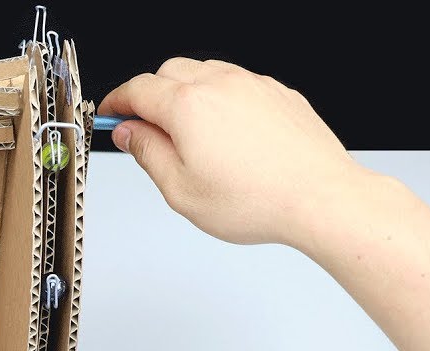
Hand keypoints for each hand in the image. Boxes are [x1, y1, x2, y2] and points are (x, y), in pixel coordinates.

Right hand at [99, 58, 368, 247]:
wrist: (320, 198)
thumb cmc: (256, 200)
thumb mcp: (181, 190)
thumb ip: (148, 154)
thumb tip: (129, 134)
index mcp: (187, 106)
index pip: (137, 90)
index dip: (117, 102)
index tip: (110, 114)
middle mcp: (220, 85)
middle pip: (169, 72)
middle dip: (150, 94)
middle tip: (145, 128)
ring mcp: (253, 85)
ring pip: (205, 73)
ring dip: (186, 93)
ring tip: (188, 134)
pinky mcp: (279, 93)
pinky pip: (238, 84)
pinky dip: (220, 100)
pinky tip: (226, 134)